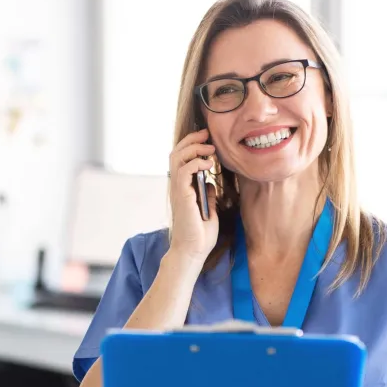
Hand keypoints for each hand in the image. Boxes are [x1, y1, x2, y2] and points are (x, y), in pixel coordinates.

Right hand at [167, 128, 218, 262]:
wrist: (194, 251)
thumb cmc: (200, 235)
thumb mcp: (209, 210)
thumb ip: (207, 195)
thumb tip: (210, 183)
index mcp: (183, 189)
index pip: (181, 159)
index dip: (192, 145)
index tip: (207, 140)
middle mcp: (177, 187)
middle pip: (176, 153)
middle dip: (191, 140)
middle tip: (207, 134)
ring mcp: (178, 190)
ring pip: (177, 157)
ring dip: (194, 148)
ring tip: (210, 148)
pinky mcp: (182, 195)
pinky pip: (185, 170)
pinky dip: (196, 162)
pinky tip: (209, 164)